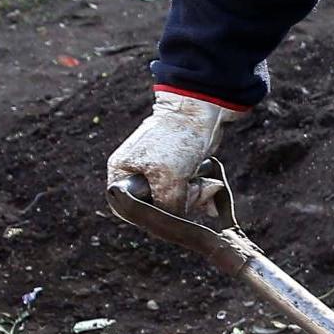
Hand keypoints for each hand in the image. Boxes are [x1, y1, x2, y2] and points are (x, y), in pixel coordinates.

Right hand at [107, 91, 235, 213]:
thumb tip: (175, 224)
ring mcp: (159, 171)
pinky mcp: (179, 170)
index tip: (169, 216)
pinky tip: (211, 185)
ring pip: (176, 201)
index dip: (148, 217)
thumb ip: (167, 206)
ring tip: (205, 184)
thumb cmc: (178, 139)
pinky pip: (188, 192)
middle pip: (155, 208)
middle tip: (193, 189)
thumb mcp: (168, 179)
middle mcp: (136, 173)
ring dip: (194, 197)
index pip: (127, 209)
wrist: (202, 110)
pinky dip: (201, 192)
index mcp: (121, 172)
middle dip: (179, 204)